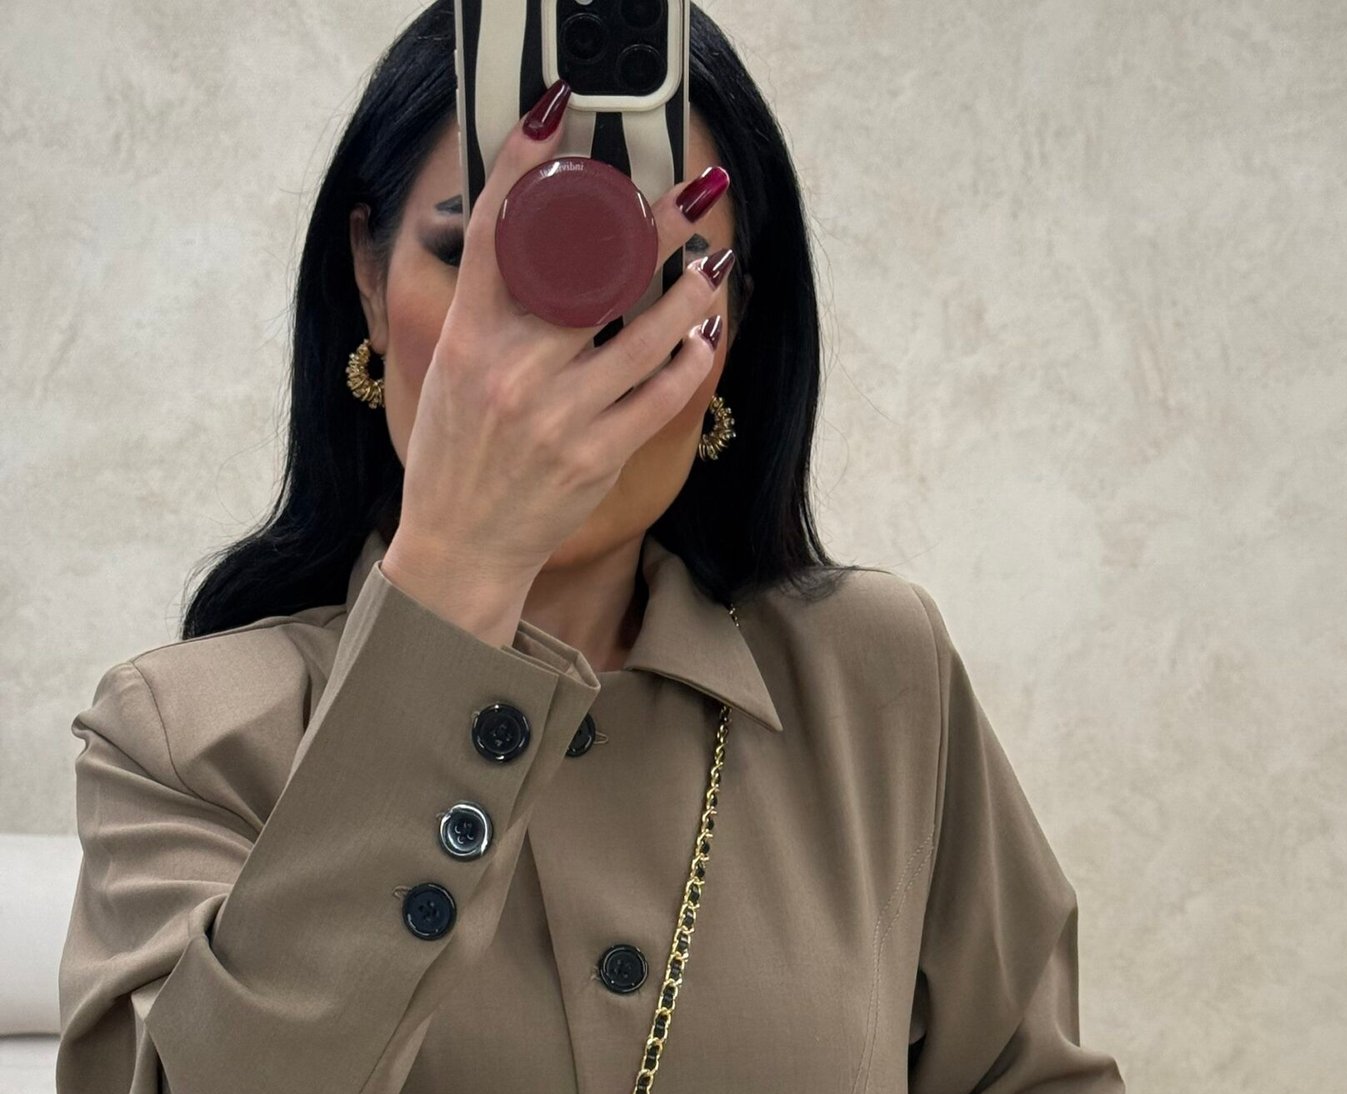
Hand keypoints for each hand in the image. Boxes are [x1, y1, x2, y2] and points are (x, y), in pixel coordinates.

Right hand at [381, 89, 727, 642]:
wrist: (462, 542)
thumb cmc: (457, 451)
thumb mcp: (451, 366)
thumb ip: (490, 308)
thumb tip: (538, 246)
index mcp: (468, 334)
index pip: (497, 227)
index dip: (527, 165)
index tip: (558, 116)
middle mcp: (512, 368)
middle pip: (591, 273)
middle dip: (650, 227)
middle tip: (691, 194)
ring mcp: (558, 414)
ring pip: (643, 336)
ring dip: (688, 295)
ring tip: (712, 264)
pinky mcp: (595, 455)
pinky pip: (659, 397)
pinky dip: (689, 362)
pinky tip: (705, 336)